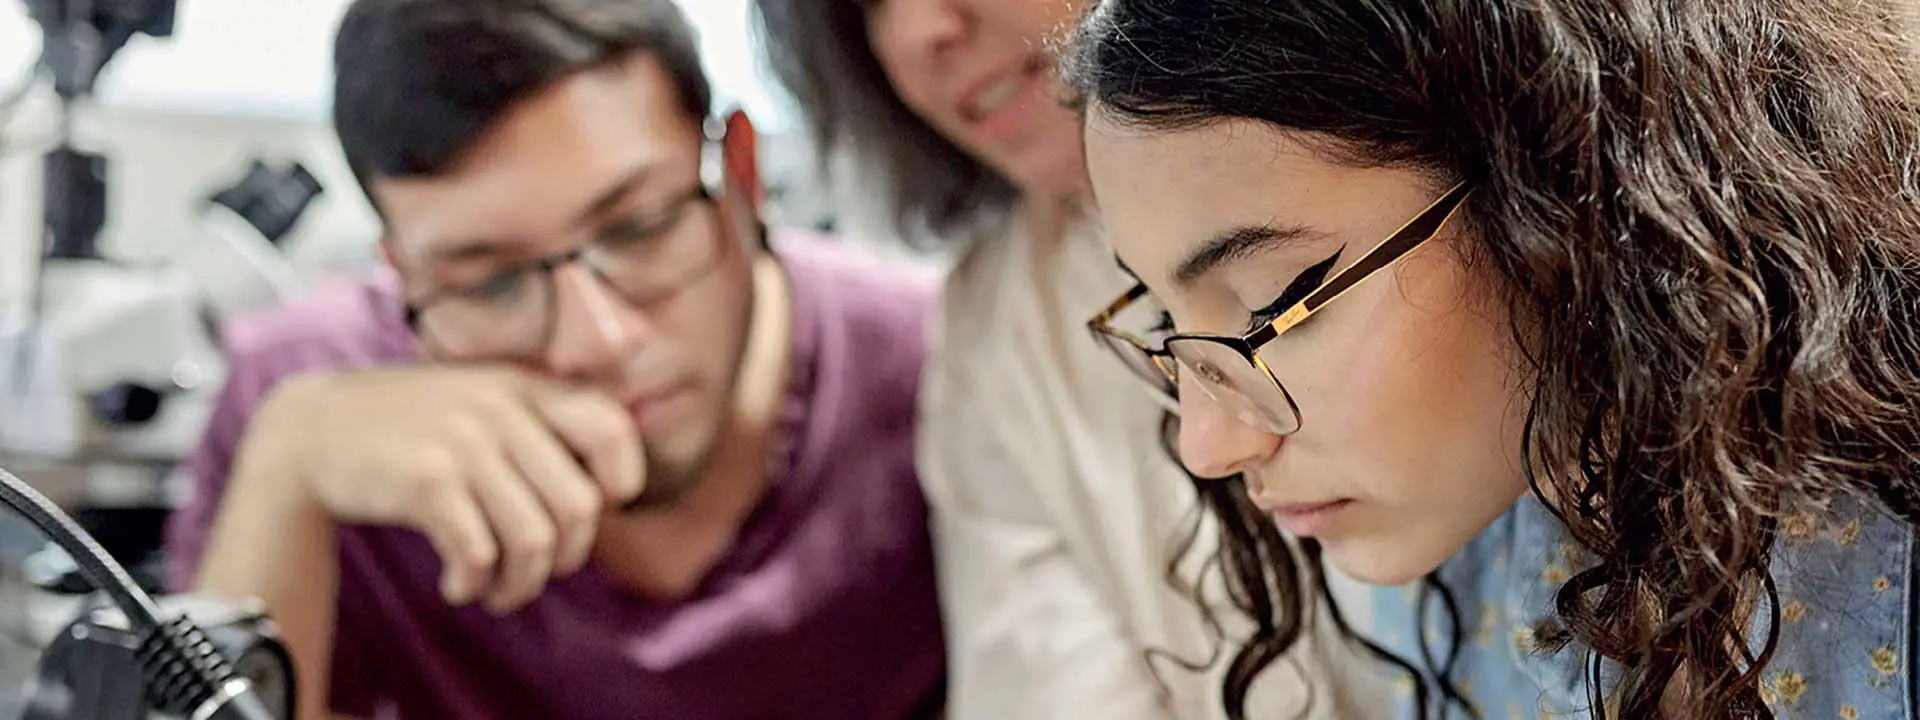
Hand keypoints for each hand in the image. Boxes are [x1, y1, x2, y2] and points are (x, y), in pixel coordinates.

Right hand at [248, 365, 644, 612]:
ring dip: (520, 585)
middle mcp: (502, 410)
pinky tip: (459, 585)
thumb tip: (607, 497)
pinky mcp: (426, 482)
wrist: (315, 428)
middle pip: (579, 507)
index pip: (612, 426)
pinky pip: (479, 554)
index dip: (621, 479)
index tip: (596, 507)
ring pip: (534, 541)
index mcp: (526, 387)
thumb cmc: (415, 427)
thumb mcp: (484, 399)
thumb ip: (542, 428)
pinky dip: (475, 584)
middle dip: (567, 557)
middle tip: (538, 570)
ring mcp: (464, 445)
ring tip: (497, 591)